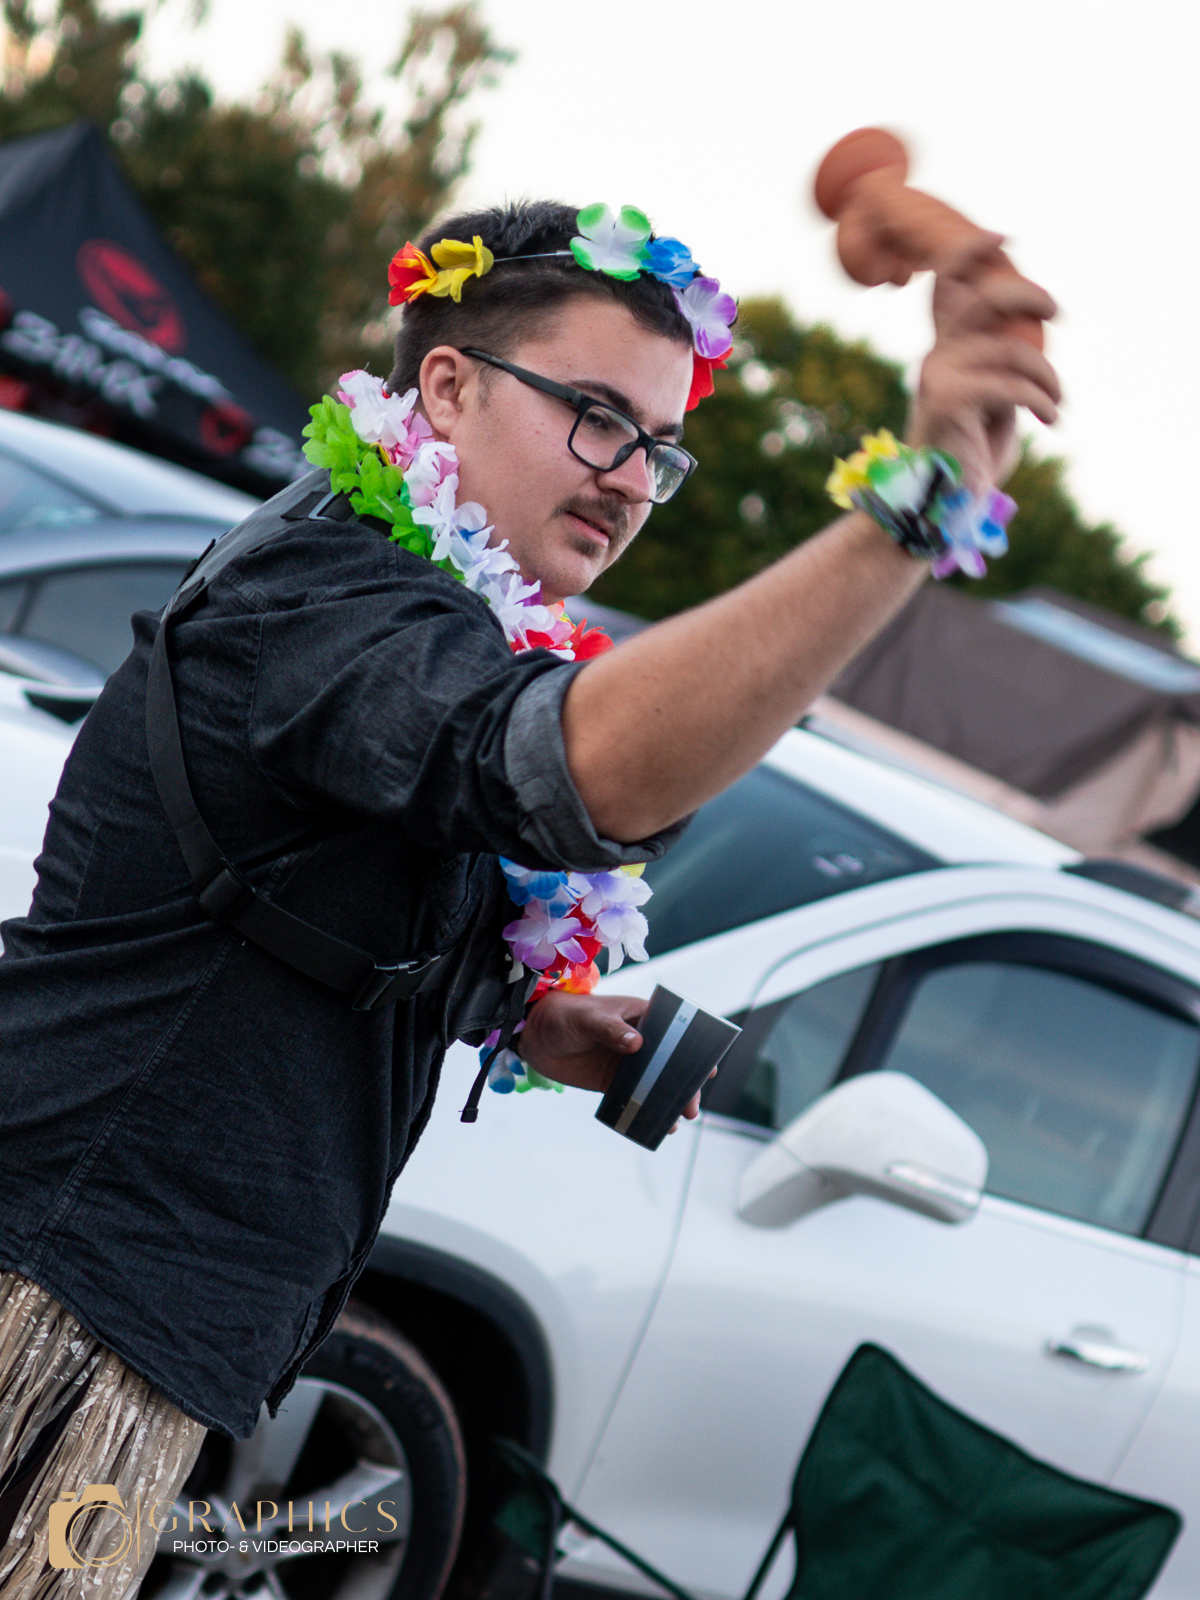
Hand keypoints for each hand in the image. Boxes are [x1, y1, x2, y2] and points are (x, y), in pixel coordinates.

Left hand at [519, 990, 706, 1126]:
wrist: (535, 1034)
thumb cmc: (565, 1014)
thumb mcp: (588, 1018)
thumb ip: (612, 1030)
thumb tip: (637, 1044)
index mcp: (642, 1016)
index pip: (676, 1032)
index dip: (695, 1050)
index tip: (708, 1069)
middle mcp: (641, 1040)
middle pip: (672, 1063)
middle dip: (685, 1084)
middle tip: (691, 1105)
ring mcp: (628, 1062)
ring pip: (657, 1083)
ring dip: (669, 1100)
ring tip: (678, 1120)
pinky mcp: (613, 1081)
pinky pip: (635, 1097)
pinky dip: (647, 1110)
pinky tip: (655, 1124)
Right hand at [907, 234, 1060, 493]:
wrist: (941, 501)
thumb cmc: (971, 454)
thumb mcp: (993, 399)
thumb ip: (1003, 362)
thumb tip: (1033, 330)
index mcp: (944, 352)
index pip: (947, 288)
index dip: (971, 252)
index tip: (1004, 236)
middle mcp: (936, 356)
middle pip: (982, 298)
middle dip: (1027, 294)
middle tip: (1058, 311)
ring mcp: (938, 375)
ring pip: (1010, 349)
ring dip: (1048, 377)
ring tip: (1057, 403)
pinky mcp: (949, 399)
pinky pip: (1011, 383)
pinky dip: (1042, 399)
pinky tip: (1050, 419)